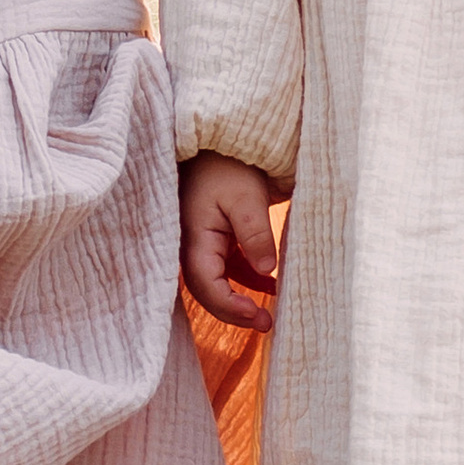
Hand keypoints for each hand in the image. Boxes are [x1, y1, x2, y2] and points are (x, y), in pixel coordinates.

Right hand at [181, 152, 282, 329]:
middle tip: (266, 323)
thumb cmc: (229, 165)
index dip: (229, 306)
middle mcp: (192, 245)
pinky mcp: (215, 237)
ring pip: (217, 283)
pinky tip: (270, 284)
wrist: (221, 140)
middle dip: (234, 311)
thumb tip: (267, 270)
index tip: (257, 315)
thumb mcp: (246, 197)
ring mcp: (203, 242)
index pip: (206, 285)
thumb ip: (255, 234)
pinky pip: (227, 268)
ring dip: (240, 299)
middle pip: (208, 291)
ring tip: (269, 314)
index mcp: (194, 238)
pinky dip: (247, 280)